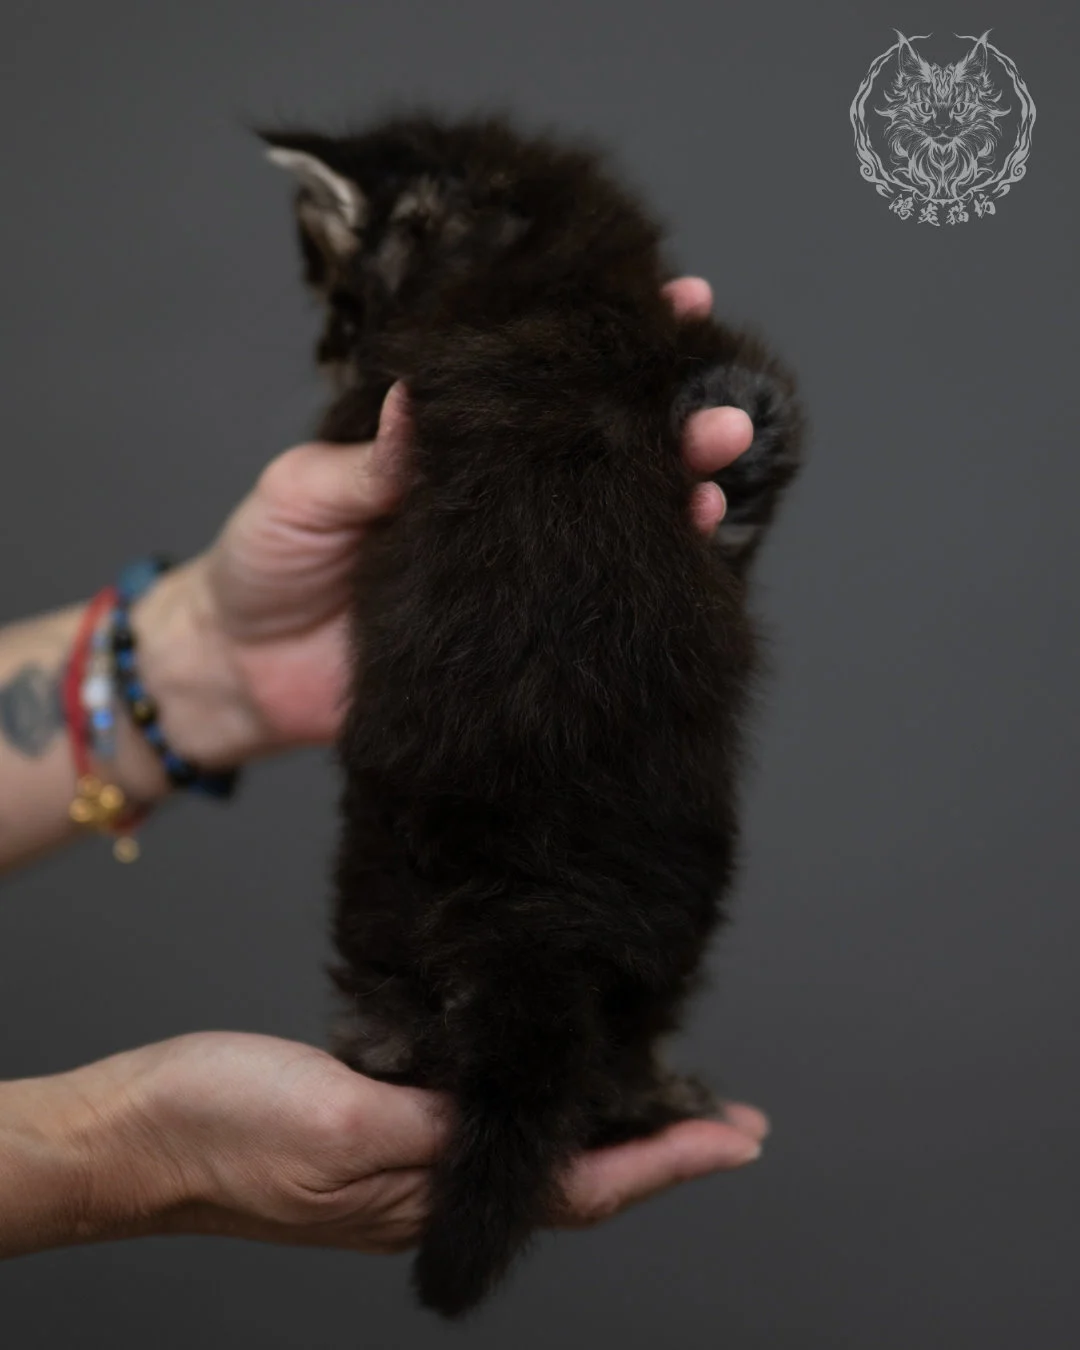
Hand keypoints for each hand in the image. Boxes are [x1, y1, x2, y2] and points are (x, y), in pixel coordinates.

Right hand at [20, 1032, 765, 1253]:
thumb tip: (521, 1126)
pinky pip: (474, 1121)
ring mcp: (401, 1160)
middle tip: (723, 1114)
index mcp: (427, 1194)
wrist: (138, 1136)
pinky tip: (530, 1070)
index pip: (579, 1186)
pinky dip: (527, 1098)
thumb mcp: (340, 1120)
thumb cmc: (223, 1132)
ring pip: (529, 1151)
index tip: (736, 1137)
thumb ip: (434, 1130)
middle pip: (570, 1177)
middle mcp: (428, 1185)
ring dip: (600, 1124)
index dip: (666, 1161)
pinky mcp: (371, 1125)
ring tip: (654, 1091)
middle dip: (654, 1146)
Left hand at [131, 278, 753, 770]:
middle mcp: (493, 504)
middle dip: (667, 423)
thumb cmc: (262, 564)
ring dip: (672, 496)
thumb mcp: (302, 492)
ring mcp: (510, 570)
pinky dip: (639, 581)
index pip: (532, 387)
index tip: (671, 302)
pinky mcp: (512, 638)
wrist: (240, 675)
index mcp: (444, 451)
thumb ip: (368, 457)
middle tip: (721, 407)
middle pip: (595, 454)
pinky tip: (685, 552)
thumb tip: (424, 394)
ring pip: (608, 526)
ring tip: (718, 468)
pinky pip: (585, 607)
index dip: (599, 348)